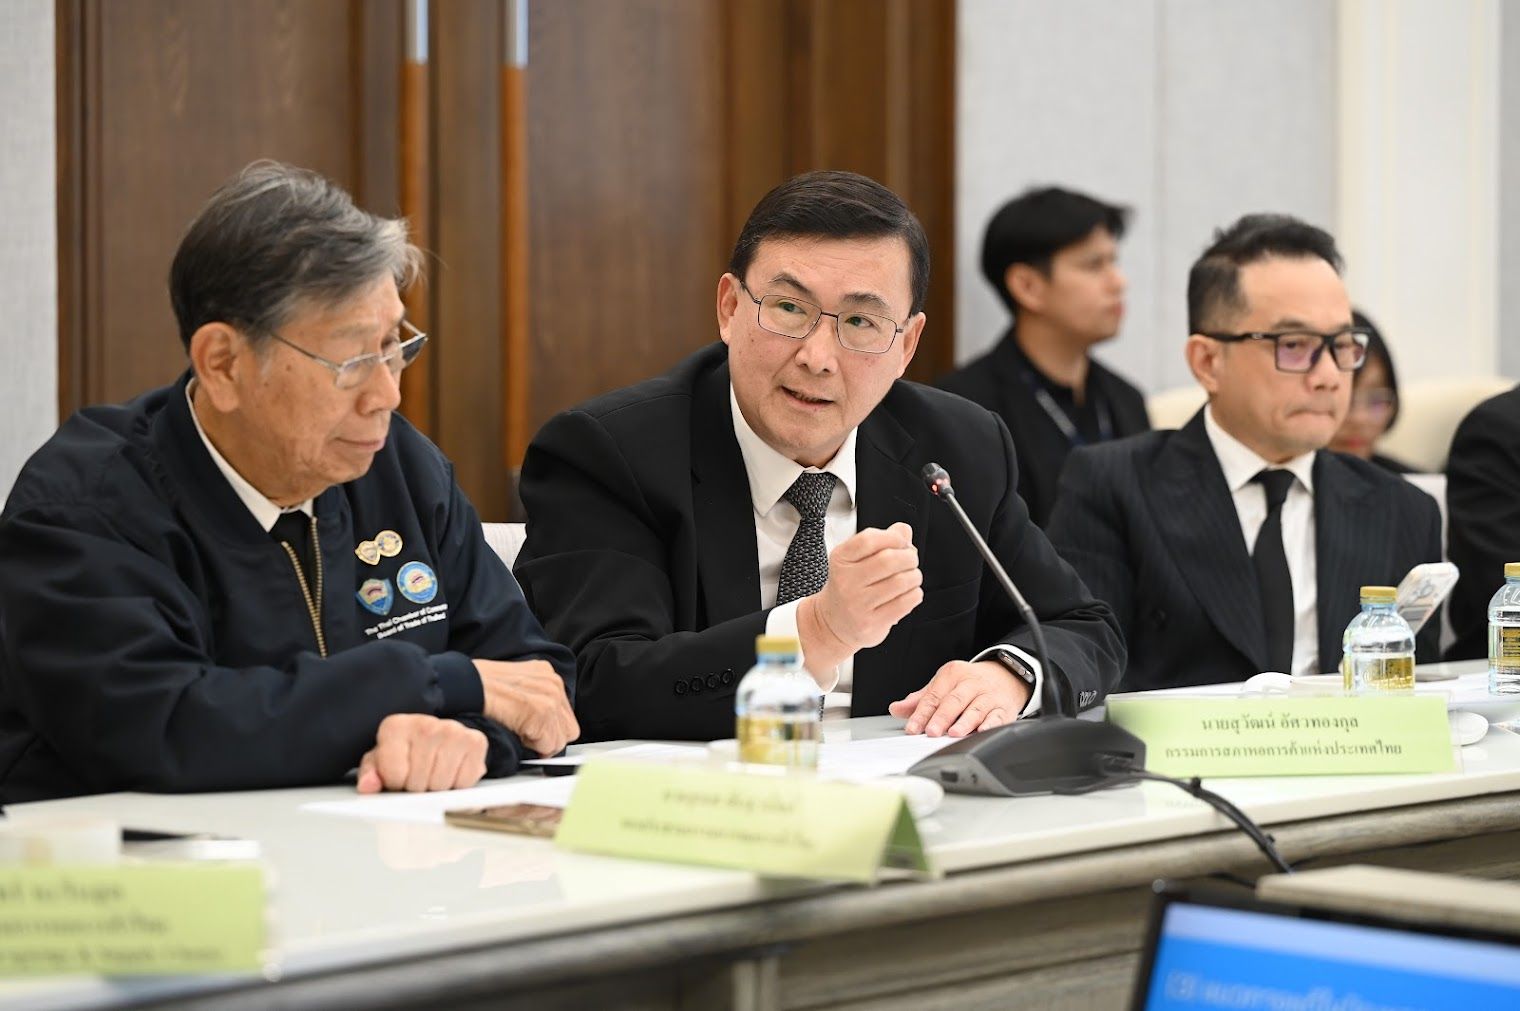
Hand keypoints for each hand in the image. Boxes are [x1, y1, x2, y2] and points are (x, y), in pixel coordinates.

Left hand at [356, 713, 488, 792]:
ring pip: (440, 785)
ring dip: (437, 788)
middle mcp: (425, 723)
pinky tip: (451, 772)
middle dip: (416, 788)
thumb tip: (368, 786)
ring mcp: (452, 730)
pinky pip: (464, 782)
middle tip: (417, 777)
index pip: (394, 776)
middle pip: (418, 783)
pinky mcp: (475, 741)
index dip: (395, 784)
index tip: (398, 776)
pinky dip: (458, 785)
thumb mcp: (380, 763)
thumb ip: (370, 775)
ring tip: (433, 774)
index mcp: (395, 727)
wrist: (437, 738)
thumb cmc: (404, 754)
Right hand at [476, 659, 578, 756]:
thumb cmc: (478, 686)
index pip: (564, 715)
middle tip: (525, 736)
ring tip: (517, 732)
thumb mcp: (514, 684)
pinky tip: (515, 733)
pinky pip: (549, 745)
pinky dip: (533, 747)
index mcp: (547, 674)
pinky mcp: (541, 712)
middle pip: (568, 728)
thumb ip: (532, 698)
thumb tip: (539, 724)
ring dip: (540, 744)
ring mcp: (550, 697)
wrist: (463, 684)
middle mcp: (553, 683)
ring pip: (560, 740)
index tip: (532, 733)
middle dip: (548, 738)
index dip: (547, 729)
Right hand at [797, 523, 922, 673]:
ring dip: (915, 576)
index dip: (893, 538)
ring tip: (911, 577)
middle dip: (909, 557)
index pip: (869, 539)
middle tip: (911, 560)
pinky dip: (915, 594)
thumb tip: (903, 530)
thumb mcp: (857, 559)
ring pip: (900, 582)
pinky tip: (909, 593)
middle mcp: (846, 581)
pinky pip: (905, 603)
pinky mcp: (870, 623)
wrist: (833, 622)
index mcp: (841, 559)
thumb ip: (881, 541)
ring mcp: (857, 604)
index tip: (902, 542)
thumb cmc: (850, 586)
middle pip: (888, 560)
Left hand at [888, 659, 1031, 736]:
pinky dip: (991, 724)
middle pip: (954, 700)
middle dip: (942, 717)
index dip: (921, 713)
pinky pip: (997, 716)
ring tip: (954, 733)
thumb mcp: (944, 685)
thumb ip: (921, 699)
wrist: (1006, 676)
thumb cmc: (969, 683)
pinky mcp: (1004, 708)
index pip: (934, 696)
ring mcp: (989, 695)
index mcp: (952, 674)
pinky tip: (982, 731)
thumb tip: (896, 708)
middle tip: (932, 731)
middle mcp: (971, 683)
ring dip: (965, 721)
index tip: (912, 728)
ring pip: (976, 708)